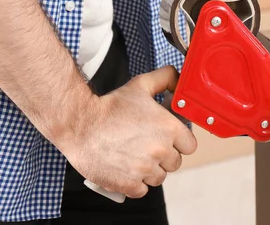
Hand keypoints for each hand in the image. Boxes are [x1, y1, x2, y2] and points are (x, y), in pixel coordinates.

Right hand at [59, 66, 196, 198]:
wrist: (80, 124)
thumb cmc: (110, 106)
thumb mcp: (141, 85)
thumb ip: (165, 78)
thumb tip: (178, 80)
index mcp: (169, 128)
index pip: (190, 145)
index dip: (179, 142)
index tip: (168, 139)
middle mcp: (160, 150)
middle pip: (174, 162)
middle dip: (164, 156)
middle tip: (147, 146)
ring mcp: (144, 169)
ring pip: (158, 178)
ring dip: (150, 171)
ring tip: (134, 157)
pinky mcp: (128, 184)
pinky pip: (142, 191)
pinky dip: (135, 184)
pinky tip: (126, 170)